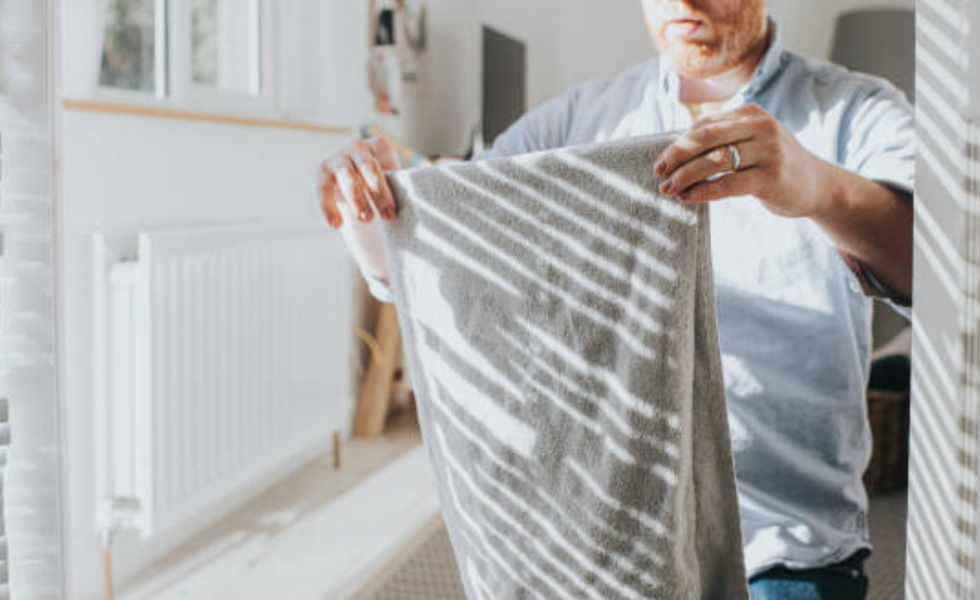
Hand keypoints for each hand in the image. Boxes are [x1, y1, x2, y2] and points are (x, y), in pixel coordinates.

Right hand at [318, 137, 400, 228]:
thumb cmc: (384, 190)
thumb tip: (417, 207)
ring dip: (356, 198)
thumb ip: (401, 189)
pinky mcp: (323, 171)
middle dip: (376, 193)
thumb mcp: (394, 185)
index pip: (386, 164)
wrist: (364, 197)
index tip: (391, 213)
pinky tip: (337, 224)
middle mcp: (358, 147)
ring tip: (365, 220)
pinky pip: (323, 188)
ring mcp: (339, 157)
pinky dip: (328, 207)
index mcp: (380, 147)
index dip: (387, 190)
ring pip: (346, 175)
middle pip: (367, 167)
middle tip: (385, 217)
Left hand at [655, 103, 832, 217]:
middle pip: (707, 138)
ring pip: (715, 161)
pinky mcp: (771, 178)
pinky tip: (687, 198)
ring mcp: (768, 152)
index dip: (678, 144)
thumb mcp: (752, 142)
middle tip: (659, 172)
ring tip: (668, 189)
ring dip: (686, 176)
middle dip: (677, 156)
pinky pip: (728, 184)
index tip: (661, 162)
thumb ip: (723, 140)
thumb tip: (676, 151)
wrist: (818, 185)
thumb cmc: (774, 164)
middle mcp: (761, 128)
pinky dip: (703, 191)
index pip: (705, 126)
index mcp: (752, 114)